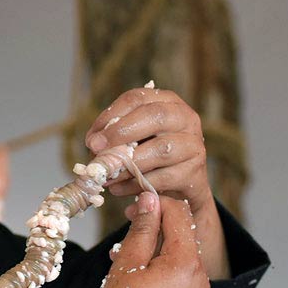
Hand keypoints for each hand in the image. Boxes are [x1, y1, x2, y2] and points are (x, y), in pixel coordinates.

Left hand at [85, 86, 209, 210]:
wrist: (178, 188)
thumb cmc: (149, 157)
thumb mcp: (131, 139)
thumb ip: (113, 136)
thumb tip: (93, 142)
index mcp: (166, 102)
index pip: (137, 98)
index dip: (111, 116)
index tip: (92, 139)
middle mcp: (186, 118)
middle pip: (155, 115)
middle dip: (121, 132)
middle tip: (97, 150)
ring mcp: (194, 145)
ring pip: (161, 149)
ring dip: (128, 164)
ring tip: (107, 175)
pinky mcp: (195, 172)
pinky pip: (163, 177)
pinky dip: (136, 184)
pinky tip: (119, 188)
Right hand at [94, 192, 209, 287]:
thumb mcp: (127, 264)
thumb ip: (142, 228)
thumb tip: (151, 199)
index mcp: (187, 263)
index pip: (179, 215)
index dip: (156, 204)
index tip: (133, 208)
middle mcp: (201, 281)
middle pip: (181, 241)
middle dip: (154, 234)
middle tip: (122, 242)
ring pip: (180, 266)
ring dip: (156, 259)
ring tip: (125, 269)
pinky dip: (162, 282)